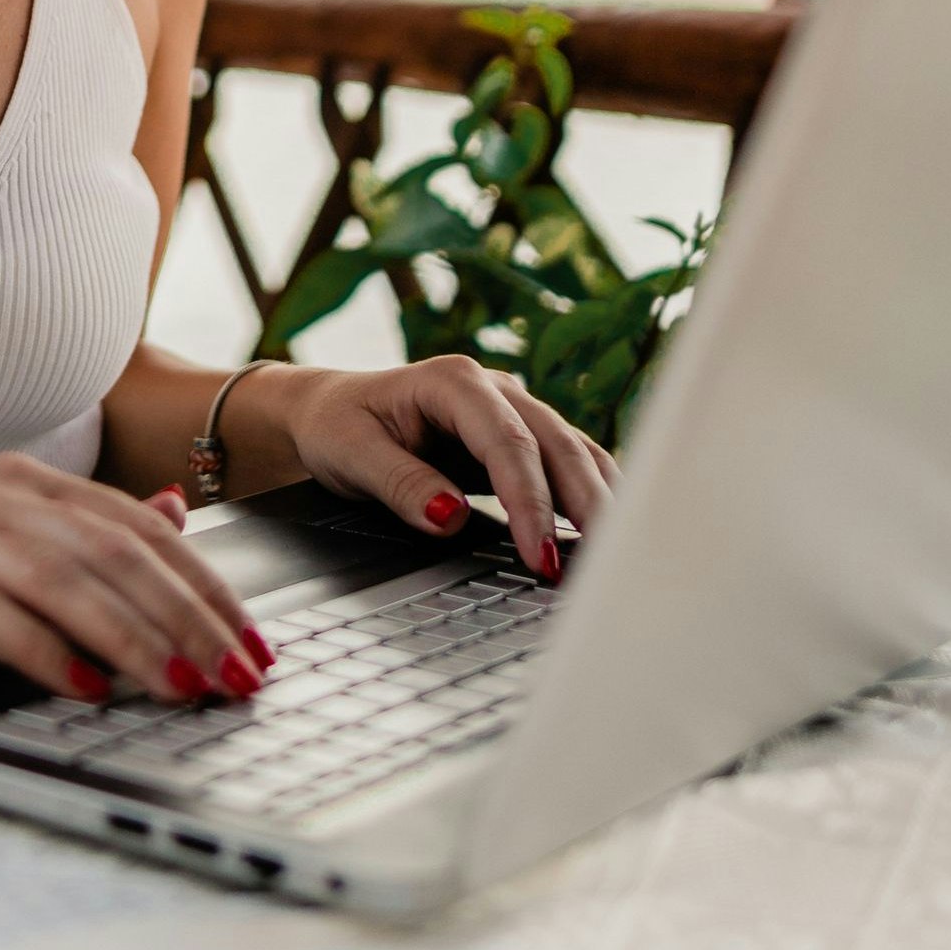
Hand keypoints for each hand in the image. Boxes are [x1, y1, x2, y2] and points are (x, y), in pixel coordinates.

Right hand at [0, 456, 266, 704]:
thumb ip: (77, 518)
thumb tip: (171, 517)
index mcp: (27, 482)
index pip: (144, 532)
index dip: (208, 588)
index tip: (254, 644)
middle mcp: (0, 499)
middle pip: (121, 557)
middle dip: (192, 621)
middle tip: (239, 678)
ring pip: (68, 582)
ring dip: (136, 639)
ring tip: (183, 689)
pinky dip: (42, 648)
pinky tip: (81, 684)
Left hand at [266, 357, 615, 579]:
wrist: (331, 410)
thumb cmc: (338, 425)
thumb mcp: (351, 453)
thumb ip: (401, 483)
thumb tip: (451, 517)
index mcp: (453, 381)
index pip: (508, 443)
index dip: (528, 501)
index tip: (537, 554)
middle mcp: (496, 389)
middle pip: (557, 445)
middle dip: (583, 507)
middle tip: (597, 568)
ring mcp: (516, 411)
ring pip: (575, 453)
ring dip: (600, 503)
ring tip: (619, 558)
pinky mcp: (523, 440)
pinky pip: (570, 466)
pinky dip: (591, 499)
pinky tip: (607, 538)